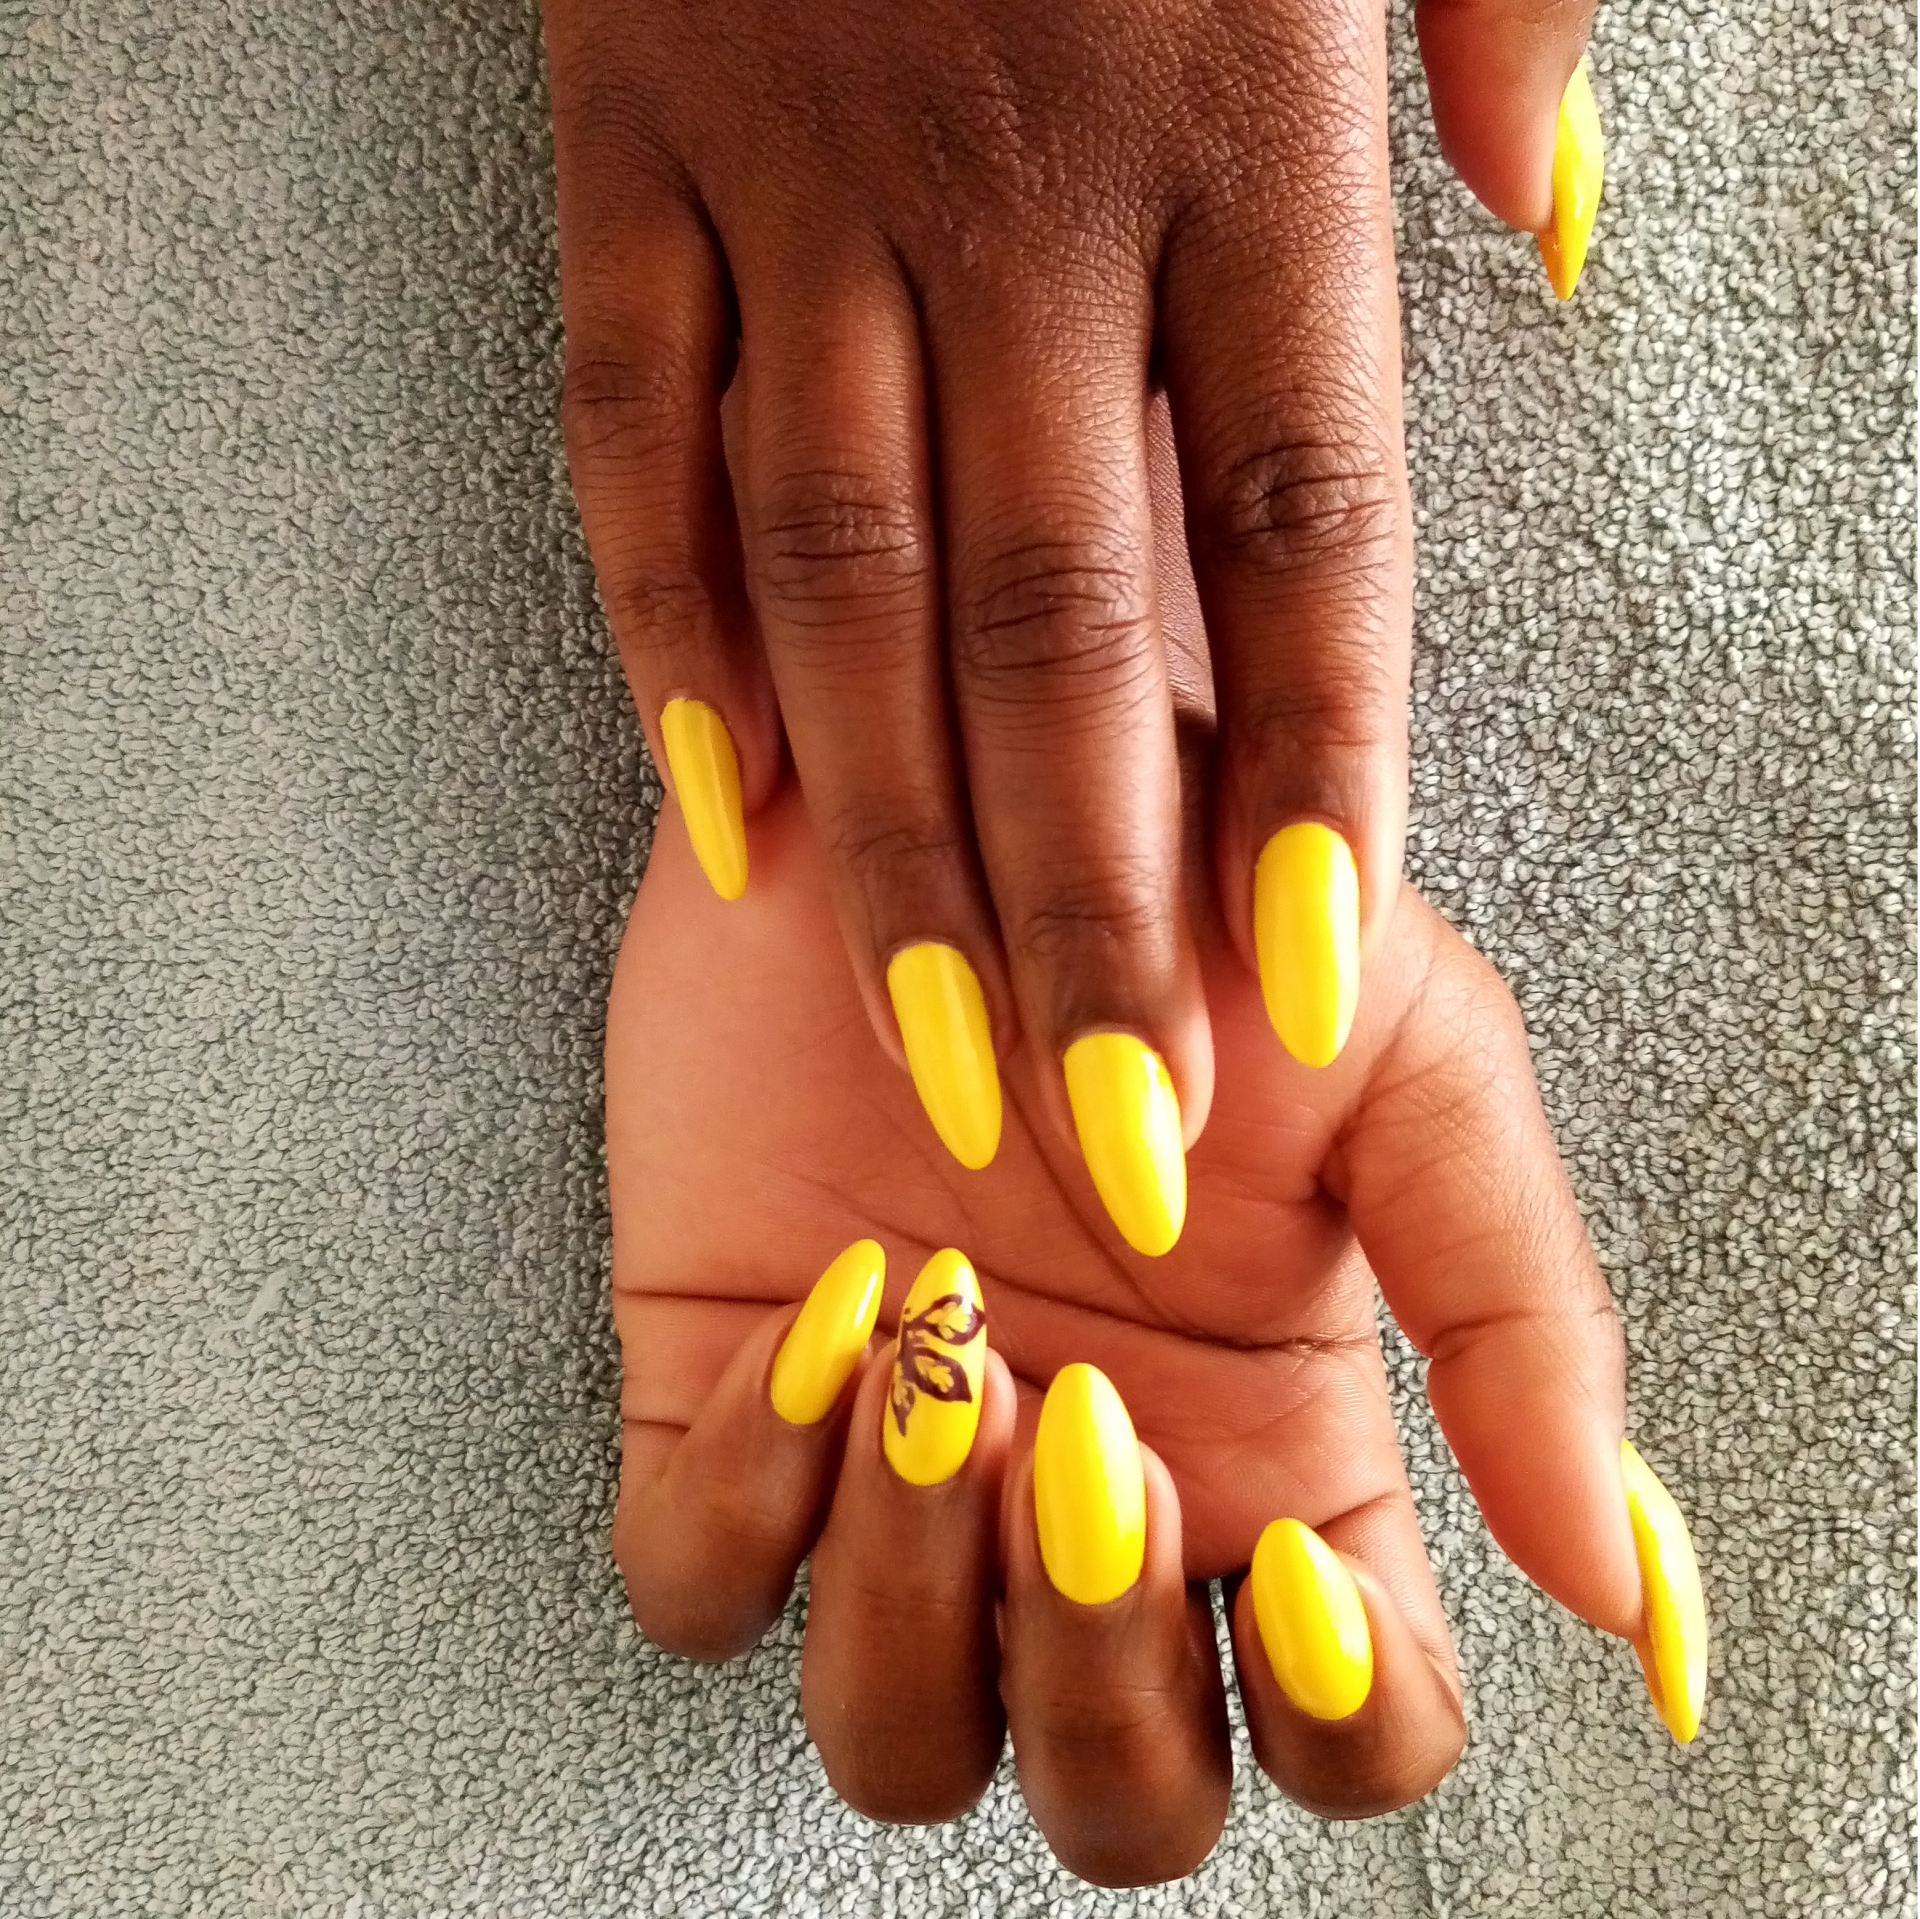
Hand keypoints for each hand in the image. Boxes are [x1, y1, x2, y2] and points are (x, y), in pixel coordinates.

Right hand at [548, 0, 1609, 1262]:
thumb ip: (1489, 1)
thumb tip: (1563, 217)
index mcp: (1238, 118)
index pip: (1298, 521)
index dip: (1308, 772)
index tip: (1310, 990)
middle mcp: (1018, 186)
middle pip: (1056, 622)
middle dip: (1085, 900)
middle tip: (1104, 1130)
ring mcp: (800, 178)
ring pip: (843, 578)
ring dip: (890, 840)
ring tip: (934, 1048)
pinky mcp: (625, 150)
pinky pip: (629, 437)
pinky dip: (663, 635)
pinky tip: (720, 820)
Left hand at [604, 744, 1704, 1883]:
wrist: (965, 762)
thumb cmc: (1195, 898)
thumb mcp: (1405, 1063)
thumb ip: (1514, 1312)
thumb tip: (1617, 1588)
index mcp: (1277, 1456)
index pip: (1343, 1733)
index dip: (1330, 1709)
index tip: (1285, 1552)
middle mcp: (1093, 1500)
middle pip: (1120, 1787)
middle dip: (1096, 1667)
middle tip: (1084, 1423)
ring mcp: (900, 1469)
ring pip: (898, 1730)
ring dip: (920, 1595)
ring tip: (954, 1352)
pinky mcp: (725, 1395)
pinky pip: (700, 1582)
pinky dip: (751, 1503)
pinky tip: (832, 1320)